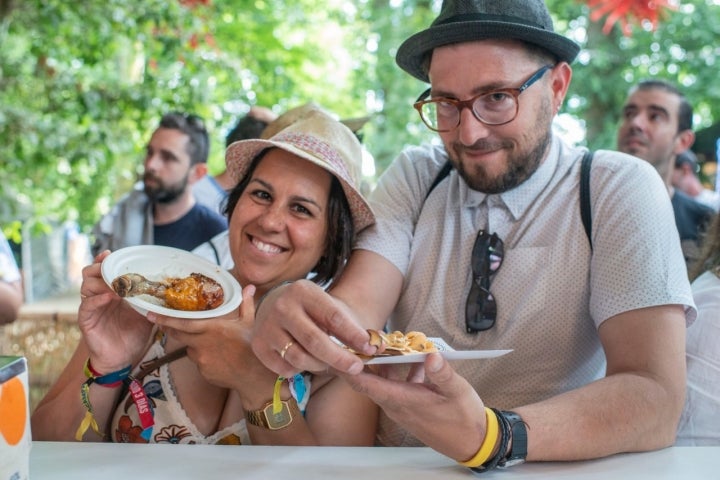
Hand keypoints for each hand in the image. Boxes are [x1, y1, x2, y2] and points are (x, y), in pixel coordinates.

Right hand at [77, 250, 152, 371]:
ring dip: (101, 281)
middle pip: (90, 273)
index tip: (110, 253)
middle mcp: (99, 297)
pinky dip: (97, 299)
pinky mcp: (87, 320)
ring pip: (86, 286)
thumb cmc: (132, 334)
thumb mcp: (145, 314)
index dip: (104, 260)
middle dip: (100, 267)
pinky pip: (87, 305)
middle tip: (113, 268)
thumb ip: (149, 300)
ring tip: (116, 284)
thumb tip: (164, 289)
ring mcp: (92, 307)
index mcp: (111, 292)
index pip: (102, 270)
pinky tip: (110, 298)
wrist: (122, 358)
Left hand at [148, 285, 275, 393]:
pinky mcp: (203, 372)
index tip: (151, 315)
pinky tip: (218, 359)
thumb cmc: (253, 345)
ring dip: (195, 345)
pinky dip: (204, 359)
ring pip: (190, 349)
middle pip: (178, 335)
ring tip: (212, 346)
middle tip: (163, 324)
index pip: (183, 323)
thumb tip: (249, 287)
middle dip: (170, 329)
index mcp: (212, 328)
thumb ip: (245, 303)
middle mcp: (202, 343)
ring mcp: (201, 360)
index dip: (166, 319)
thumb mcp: (249, 321)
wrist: (254, 374)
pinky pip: (199, 363)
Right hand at [250, 280, 375, 376]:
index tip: (369, 348)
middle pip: (315, 341)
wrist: (275, 305)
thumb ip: (353, 326)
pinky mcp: (259, 345)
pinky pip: (285, 368)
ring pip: (299, 357)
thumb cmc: (312, 310)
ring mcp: (267, 326)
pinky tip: (306, 361)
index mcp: (304, 291)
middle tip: (356, 367)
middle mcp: (282, 307)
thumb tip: (381, 345)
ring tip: (329, 363)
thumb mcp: (330, 307)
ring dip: (319, 365)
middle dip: (340, 358)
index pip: (333, 317)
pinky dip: (299, 370)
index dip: (353, 335)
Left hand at [340, 353, 487, 461]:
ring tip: (388, 340)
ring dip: (384, 362)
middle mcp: (396, 404)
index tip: (338, 352)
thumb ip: (442, 374)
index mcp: (402, 400)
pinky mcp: (409, 406)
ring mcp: (402, 406)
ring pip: (384, 381)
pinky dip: (401, 370)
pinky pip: (397, 385)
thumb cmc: (463, 418)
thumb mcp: (457, 391)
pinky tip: (416, 359)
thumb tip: (431, 355)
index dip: (349, 369)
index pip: (366, 384)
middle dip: (365, 358)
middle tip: (364, 336)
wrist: (472, 442)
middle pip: (370, 379)